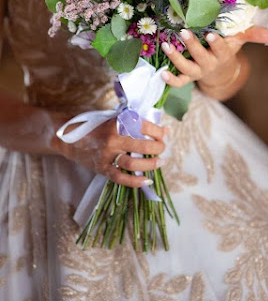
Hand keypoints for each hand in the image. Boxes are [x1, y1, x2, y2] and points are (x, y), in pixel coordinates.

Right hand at [51, 117, 165, 187]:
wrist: (69, 138)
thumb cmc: (96, 126)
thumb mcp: (115, 118)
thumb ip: (137, 123)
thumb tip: (165, 130)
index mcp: (117, 122)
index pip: (145, 126)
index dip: (158, 132)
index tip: (163, 134)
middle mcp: (113, 138)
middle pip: (142, 146)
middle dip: (158, 148)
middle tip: (162, 148)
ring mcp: (107, 155)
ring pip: (133, 164)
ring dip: (150, 164)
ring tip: (159, 162)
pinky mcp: (102, 168)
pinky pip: (121, 178)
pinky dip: (135, 182)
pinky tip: (147, 180)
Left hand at [161, 26, 267, 92]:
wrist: (220, 72)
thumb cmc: (227, 50)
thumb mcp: (239, 41)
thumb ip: (253, 35)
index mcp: (222, 55)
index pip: (221, 49)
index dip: (216, 44)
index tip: (211, 34)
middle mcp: (209, 64)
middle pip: (201, 57)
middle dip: (193, 45)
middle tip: (183, 32)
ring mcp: (197, 71)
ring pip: (186, 68)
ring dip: (175, 58)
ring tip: (166, 45)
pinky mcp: (186, 77)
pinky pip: (178, 82)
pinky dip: (170, 80)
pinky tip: (161, 73)